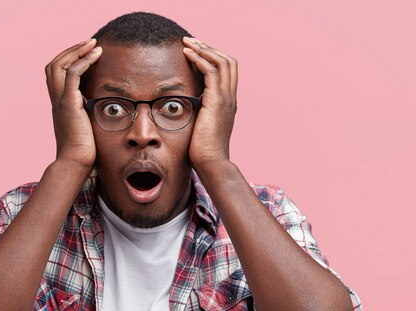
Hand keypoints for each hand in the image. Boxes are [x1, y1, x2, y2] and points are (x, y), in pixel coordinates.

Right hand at [45, 39, 102, 168]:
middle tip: (89, 43)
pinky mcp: (69, 103)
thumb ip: (89, 115)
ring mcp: (61, 101)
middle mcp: (57, 100)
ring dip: (76, 51)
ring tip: (93, 43)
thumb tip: (102, 110)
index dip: (69, 60)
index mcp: (60, 105)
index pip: (57, 75)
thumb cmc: (84, 152)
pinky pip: (72, 74)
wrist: (75, 163)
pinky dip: (83, 61)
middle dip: (71, 51)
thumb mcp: (87, 127)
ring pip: (59, 65)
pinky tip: (96, 55)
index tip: (86, 53)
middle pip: (53, 65)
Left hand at [182, 37, 237, 168]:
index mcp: (228, 104)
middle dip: (209, 48)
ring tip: (187, 43)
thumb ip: (198, 114)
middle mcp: (231, 98)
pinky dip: (199, 59)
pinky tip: (186, 55)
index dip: (213, 58)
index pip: (227, 71)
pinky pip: (211, 71)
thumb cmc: (202, 151)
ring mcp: (226, 99)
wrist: (211, 163)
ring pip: (221, 62)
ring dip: (203, 49)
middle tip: (191, 42)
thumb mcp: (200, 127)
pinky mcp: (217, 102)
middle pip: (228, 61)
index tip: (196, 52)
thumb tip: (184, 108)